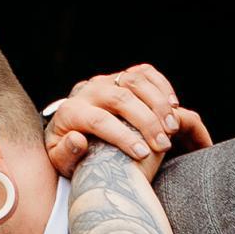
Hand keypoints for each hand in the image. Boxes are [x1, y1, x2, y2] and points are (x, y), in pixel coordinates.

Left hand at [43, 63, 211, 180]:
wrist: (69, 127)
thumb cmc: (69, 152)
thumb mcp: (61, 160)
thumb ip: (65, 154)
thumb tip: (78, 139)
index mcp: (71, 111)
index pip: (99, 120)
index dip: (122, 137)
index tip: (143, 154)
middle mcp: (89, 90)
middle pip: (121, 98)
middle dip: (146, 122)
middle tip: (163, 145)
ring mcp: (107, 80)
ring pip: (135, 81)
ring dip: (158, 104)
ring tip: (172, 128)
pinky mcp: (121, 76)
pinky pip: (145, 73)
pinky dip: (161, 86)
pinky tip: (173, 106)